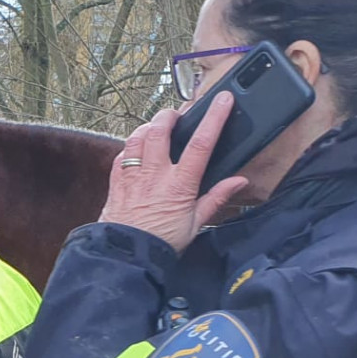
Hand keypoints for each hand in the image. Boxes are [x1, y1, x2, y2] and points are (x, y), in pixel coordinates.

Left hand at [98, 94, 248, 251]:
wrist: (128, 257)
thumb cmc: (162, 242)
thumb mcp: (196, 223)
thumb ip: (216, 198)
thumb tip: (239, 181)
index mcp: (179, 185)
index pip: (201, 144)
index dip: (214, 118)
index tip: (223, 100)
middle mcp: (154, 175)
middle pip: (160, 130)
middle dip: (169, 115)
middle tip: (178, 115)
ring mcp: (133, 176)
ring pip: (137, 138)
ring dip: (148, 127)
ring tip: (157, 127)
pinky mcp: (117, 182)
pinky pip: (121, 155)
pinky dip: (130, 147)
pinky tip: (137, 149)